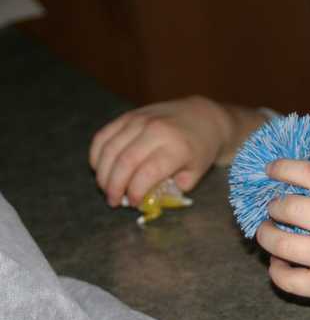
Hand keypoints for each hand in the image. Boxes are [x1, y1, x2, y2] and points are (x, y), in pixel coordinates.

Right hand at [89, 96, 230, 206]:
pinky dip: (97, 155)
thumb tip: (145, 201)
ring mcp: (140, 120)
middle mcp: (156, 131)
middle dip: (114, 186)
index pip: (147, 174)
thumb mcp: (194, 173)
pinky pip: (103, 136)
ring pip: (109, 149)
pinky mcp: (127, 115)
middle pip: (124, 162)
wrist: (202, 117)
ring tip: (106, 188)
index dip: (134, 192)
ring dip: (103, 173)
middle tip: (113, 201)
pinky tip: (102, 169)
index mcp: (176, 148)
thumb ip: (171, 190)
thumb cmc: (199, 149)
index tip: (134, 203)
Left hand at [257, 159, 309, 319]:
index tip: (271, 169)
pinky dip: (276, 270)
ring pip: (280, 243)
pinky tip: (281, 264)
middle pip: (290, 207)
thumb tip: (306, 184)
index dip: (285, 168)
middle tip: (273, 208)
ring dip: (266, 235)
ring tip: (269, 233)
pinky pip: (286, 279)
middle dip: (273, 206)